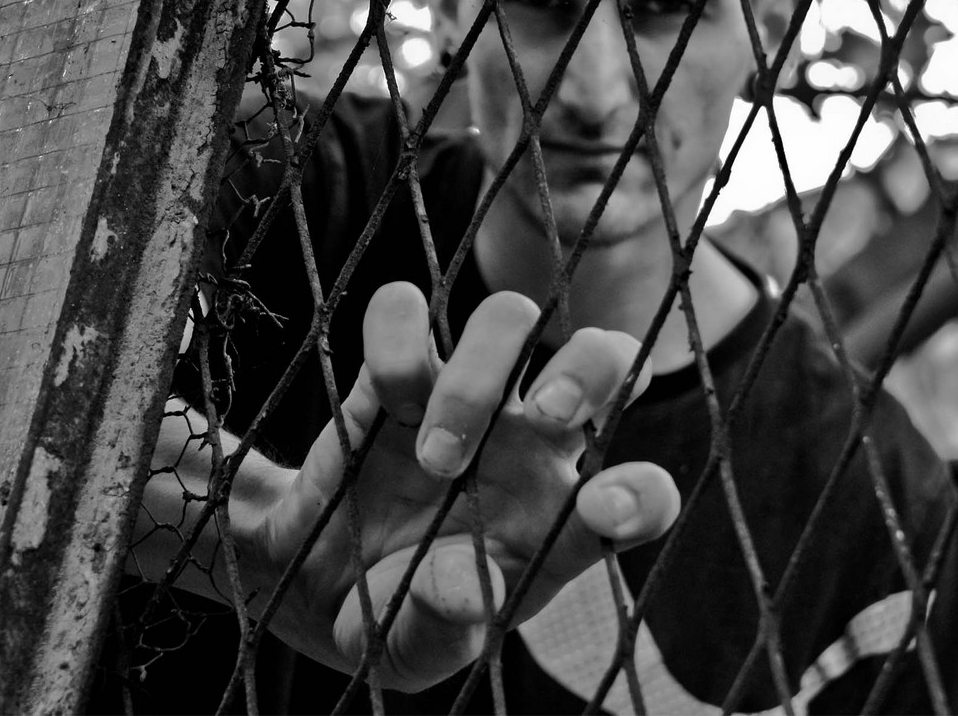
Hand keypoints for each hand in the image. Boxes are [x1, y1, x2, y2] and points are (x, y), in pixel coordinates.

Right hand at [244, 281, 679, 690]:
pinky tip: (385, 399)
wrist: (314, 586)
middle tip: (542, 414)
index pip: (642, 496)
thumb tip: (470, 589)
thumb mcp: (415, 648)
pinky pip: (402, 310)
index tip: (604, 509)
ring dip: (478, 376)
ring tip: (436, 456)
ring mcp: (464, 396)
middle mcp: (531, 445)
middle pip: (599, 359)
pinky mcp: (392, 375)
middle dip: (585, 370)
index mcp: (562, 522)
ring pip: (507, 318)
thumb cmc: (396, 616)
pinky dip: (394, 335)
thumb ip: (444, 625)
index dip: (643, 495)